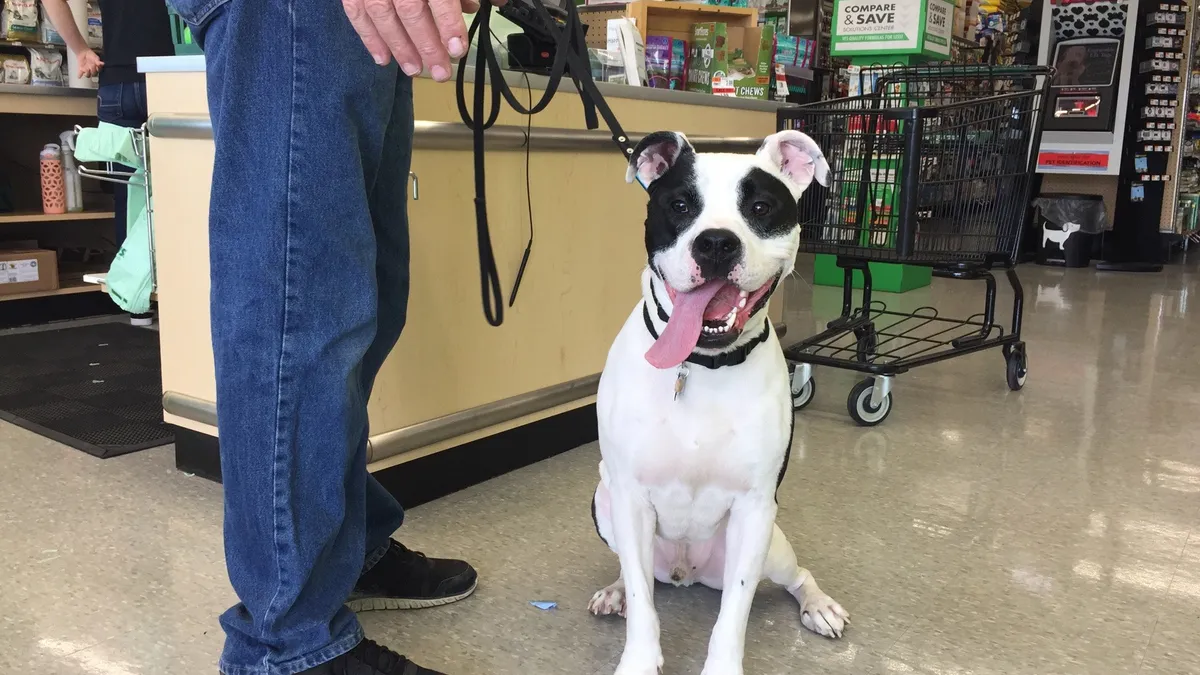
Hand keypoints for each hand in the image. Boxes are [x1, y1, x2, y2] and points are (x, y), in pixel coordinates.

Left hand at [77, 49, 102, 78]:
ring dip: (87, 73)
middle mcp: (92, 71)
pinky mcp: (81, 70)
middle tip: (91, 65)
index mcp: (97, 68)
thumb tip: (103, 63)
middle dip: (93, 70)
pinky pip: (80, 74)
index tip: (97, 65)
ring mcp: (87, 71)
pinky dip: (79, 75)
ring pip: (88, 75)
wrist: (83, 53)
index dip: (98, 69)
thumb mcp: (95, 57)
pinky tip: (79, 76)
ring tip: (86, 69)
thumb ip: (98, 61)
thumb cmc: (91, 55)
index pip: (98, 71)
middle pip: (94, 74)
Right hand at [342, 0, 505, 81]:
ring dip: (399, 47)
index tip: (456, 48)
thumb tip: (498, 1)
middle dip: (426, 45)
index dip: (447, 22)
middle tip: (440, 72)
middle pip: (410, 9)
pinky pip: (356, 10)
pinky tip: (383, 58)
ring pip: (382, 13)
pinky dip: (369, 37)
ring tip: (414, 70)